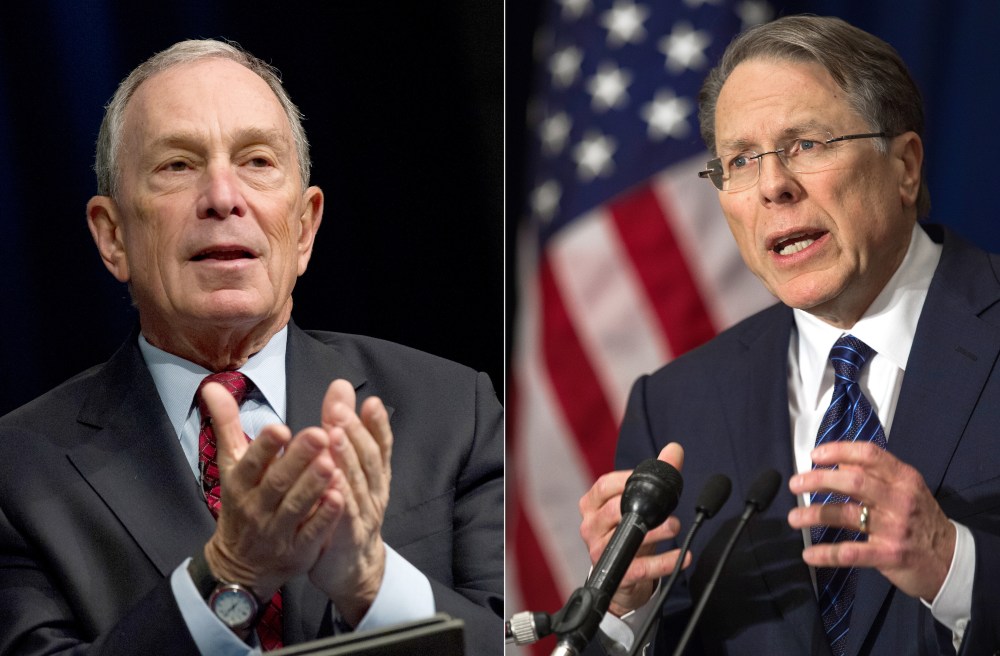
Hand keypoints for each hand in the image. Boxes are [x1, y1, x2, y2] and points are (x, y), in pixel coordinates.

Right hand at [200, 382, 343, 599]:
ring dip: (313, 485)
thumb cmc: (240, 503)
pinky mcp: (298, 550)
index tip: (281, 428)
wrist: (240, 565)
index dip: (264, 447)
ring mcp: (277, 531)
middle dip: (297, 459)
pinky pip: (312, 533)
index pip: (251, 462)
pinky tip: (340, 498)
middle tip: (320, 434)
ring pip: (296, 507)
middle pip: (277, 482)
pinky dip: (325, 517)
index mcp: (240, 482)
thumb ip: (227, 424)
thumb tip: (213, 385)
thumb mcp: (231, 464)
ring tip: (332, 462)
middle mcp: (256, 506)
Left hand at [308, 379, 393, 626]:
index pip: (381, 445)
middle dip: (356, 432)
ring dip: (347, 459)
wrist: (350, 568)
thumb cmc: (345, 513)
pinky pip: (344, 517)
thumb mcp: (348, 471)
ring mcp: (363, 515)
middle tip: (339, 411)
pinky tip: (329, 484)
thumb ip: (342, 429)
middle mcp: (374, 492)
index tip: (369, 402)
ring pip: (358, 484)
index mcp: (374, 476)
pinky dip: (339, 499)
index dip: (377, 424)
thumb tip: (340, 388)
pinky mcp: (347, 538)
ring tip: (334, 437)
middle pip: (369, 459)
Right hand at [578, 443, 688, 616]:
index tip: (652, 482)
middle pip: (613, 510)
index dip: (627, 480)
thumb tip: (675, 449)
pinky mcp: (616, 574)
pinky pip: (640, 568)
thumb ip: (656, 477)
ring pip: (625, 538)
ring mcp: (599, 551)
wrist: (623, 575)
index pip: (604, 486)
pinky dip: (663, 563)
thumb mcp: (637, 504)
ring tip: (675, 527)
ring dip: (655, 533)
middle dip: (644, 507)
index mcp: (591, 505)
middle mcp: (590, 526)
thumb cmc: (629, 530)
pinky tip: (682, 557)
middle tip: (670, 511)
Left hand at [787, 441, 955, 600]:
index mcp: (903, 478)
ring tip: (793, 518)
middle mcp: (900, 499)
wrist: (950, 560)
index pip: (869, 455)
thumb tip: (838, 463)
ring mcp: (895, 528)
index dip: (838, 451)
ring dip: (814, 514)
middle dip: (819, 480)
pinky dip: (827, 553)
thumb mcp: (906, 490)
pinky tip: (808, 554)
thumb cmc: (920, 519)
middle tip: (795, 484)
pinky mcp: (890, 555)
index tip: (814, 456)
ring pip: (847, 515)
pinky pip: (851, 552)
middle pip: (854, 482)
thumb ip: (875, 475)